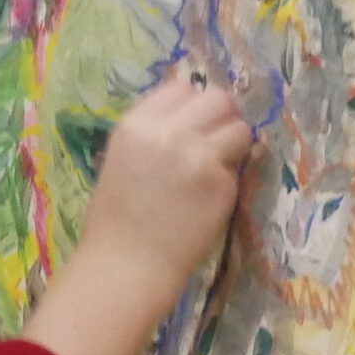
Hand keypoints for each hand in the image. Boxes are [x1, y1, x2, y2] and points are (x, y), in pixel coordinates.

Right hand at [22, 72, 251, 354]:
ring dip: (234, 144)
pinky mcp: (221, 185)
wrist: (125, 267)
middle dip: (221, 117)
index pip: (181, 88)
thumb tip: (189, 119)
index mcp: (136, 126)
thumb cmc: (115, 222)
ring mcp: (199, 158)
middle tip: (215, 142)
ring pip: (239, 128)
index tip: (193, 124)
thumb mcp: (123, 160)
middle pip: (218, 99)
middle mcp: (169, 133)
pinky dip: (231, 178)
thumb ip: (154, 135)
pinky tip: (209, 199)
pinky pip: (240, 167)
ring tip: (217, 168)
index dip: (192, 105)